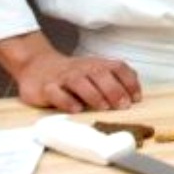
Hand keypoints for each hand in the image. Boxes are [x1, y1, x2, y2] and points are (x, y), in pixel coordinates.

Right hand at [0, 32, 140, 112]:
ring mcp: (63, 77)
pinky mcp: (46, 88)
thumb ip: (114, 79)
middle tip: (123, 106)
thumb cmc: (73, 74)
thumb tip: (134, 96)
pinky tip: (76, 109)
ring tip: (103, 107)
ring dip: (94, 95)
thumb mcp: (95, 72)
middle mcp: (82, 69)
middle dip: (114, 90)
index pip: (117, 67)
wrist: (37, 66)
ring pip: (79, 82)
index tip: (136, 98)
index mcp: (97, 64)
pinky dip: (67, 101)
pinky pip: (56, 93)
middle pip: (100, 74)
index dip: (129, 81)